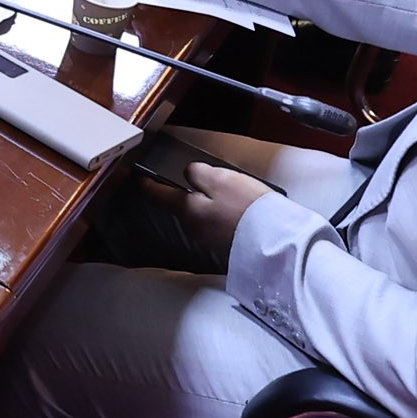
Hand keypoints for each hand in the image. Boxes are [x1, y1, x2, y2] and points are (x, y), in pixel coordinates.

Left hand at [138, 156, 273, 263]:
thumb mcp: (218, 178)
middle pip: (183, 205)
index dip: (148, 184)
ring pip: (201, 214)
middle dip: (187, 192)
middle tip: (202, 178)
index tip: (140, 179)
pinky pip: (218, 223)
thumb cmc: (246, 207)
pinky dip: (223, 213)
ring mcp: (210, 239)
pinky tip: (239, 208)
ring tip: (230, 191)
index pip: (159, 195)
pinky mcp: (227, 245)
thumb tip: (188, 173)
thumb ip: (197, 172)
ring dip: (208, 203)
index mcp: (187, 210)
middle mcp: (194, 228)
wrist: (276, 240)